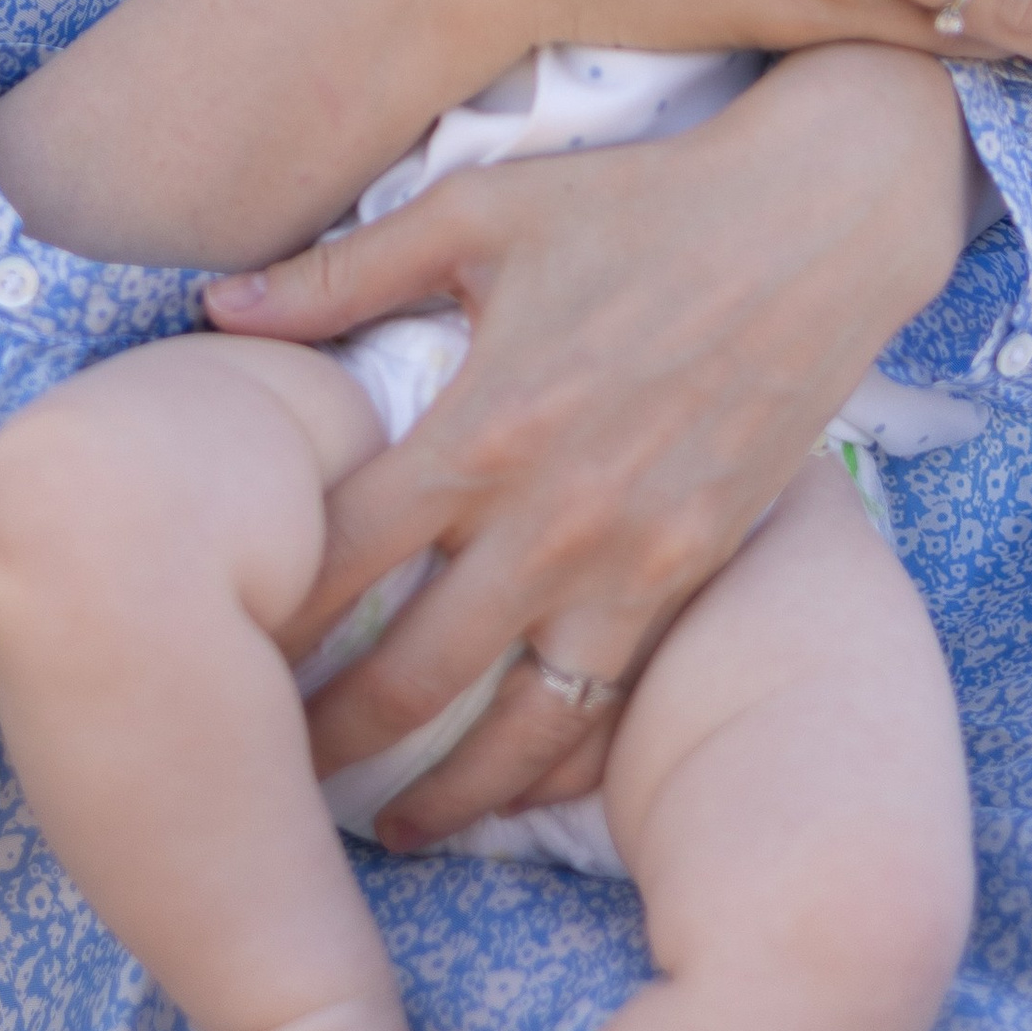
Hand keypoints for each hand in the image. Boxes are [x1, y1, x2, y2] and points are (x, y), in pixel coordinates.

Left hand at [205, 46, 979, 838]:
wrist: (819, 222)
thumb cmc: (638, 201)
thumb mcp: (479, 211)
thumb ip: (344, 273)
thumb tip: (217, 308)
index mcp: (480, 429)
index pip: (336, 559)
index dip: (262, 616)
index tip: (212, 654)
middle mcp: (550, 520)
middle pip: (409, 674)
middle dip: (329, 740)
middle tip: (269, 778)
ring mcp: (632, 563)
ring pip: (518, 726)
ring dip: (446, 790)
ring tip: (387, 829)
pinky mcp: (695, 576)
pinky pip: (616, 702)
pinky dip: (560, 763)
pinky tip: (516, 789)